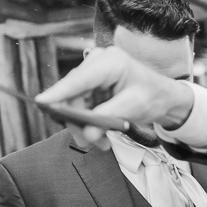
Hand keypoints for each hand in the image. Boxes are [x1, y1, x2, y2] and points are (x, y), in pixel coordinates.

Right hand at [34, 46, 194, 148]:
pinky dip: (89, 122)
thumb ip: (107, 119)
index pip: (79, 79)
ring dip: (84, 126)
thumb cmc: (154, 97)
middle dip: (77, 120)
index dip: (59, 93)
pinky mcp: (92, 85)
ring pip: (75, 102)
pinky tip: (100, 135)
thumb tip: (85, 133)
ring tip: (100, 143)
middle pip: (73, 93)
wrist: (165, 98)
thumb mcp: (133, 108)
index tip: (42, 103)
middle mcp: (98, 63)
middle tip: (87, 142)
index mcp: (110, 63)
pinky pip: (81, 106)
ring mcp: (93, 73)